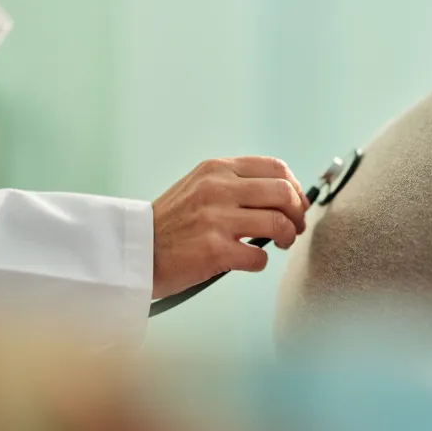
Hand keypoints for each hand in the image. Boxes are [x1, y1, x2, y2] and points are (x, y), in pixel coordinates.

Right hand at [152, 157, 309, 299]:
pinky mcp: (214, 251)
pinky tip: (248, 261)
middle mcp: (217, 189)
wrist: (133, 250)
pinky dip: (261, 262)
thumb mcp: (198, 186)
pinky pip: (260, 257)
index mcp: (216, 169)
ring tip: (280, 244)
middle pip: (284, 193)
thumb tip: (283, 195)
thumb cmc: (170, 223)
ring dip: (287, 237)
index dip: (295, 188)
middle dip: (298, 213)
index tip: (295, 204)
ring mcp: (216, 220)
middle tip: (295, 228)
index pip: (276, 168)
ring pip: (278, 224)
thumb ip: (235, 184)